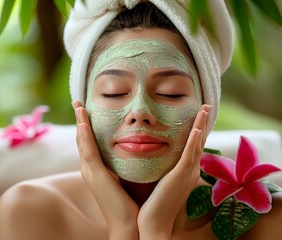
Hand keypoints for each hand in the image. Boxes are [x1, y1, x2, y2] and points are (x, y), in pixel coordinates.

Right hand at [72, 101, 139, 239]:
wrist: (129, 226)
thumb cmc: (131, 204)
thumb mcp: (126, 179)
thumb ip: (125, 165)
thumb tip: (134, 152)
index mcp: (96, 170)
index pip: (89, 143)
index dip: (86, 126)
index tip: (86, 110)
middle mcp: (89, 170)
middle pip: (82, 139)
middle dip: (79, 120)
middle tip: (77, 102)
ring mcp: (90, 172)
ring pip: (82, 141)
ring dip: (79, 122)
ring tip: (78, 105)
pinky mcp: (96, 176)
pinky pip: (88, 151)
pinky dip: (84, 136)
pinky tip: (83, 123)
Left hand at [138, 105, 210, 238]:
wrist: (153, 222)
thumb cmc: (153, 203)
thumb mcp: (159, 179)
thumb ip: (160, 166)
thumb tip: (152, 153)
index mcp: (185, 170)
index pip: (193, 145)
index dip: (197, 129)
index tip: (198, 114)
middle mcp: (190, 170)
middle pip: (199, 142)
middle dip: (203, 123)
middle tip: (206, 106)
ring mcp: (187, 173)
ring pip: (197, 145)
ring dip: (201, 126)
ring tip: (204, 109)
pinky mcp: (180, 177)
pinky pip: (188, 156)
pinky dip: (194, 142)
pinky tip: (196, 129)